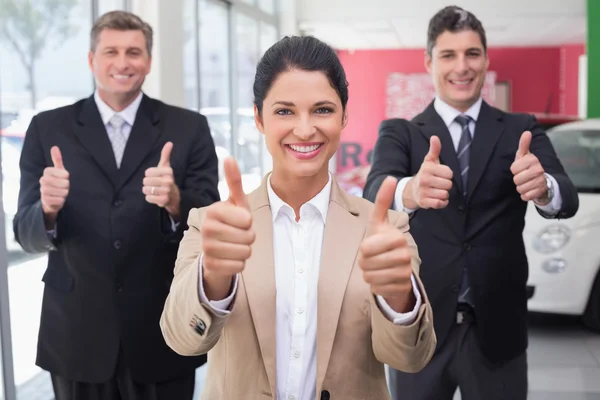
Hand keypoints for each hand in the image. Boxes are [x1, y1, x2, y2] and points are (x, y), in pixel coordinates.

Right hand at [40, 146, 69, 222]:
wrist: (51, 200)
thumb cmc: (58, 183)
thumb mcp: (59, 171)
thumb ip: (57, 160)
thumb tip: (54, 147)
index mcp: (47, 172)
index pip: (64, 173)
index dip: (67, 177)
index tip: (65, 178)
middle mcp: (43, 180)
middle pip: (64, 183)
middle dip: (67, 186)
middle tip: (64, 188)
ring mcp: (43, 191)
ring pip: (62, 192)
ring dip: (65, 194)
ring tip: (62, 193)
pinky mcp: (45, 201)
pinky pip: (59, 200)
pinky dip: (62, 201)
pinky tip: (60, 200)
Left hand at [143, 142, 180, 218]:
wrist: (174, 196)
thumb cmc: (166, 179)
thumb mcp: (166, 166)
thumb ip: (166, 154)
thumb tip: (169, 143)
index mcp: (168, 171)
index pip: (147, 172)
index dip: (148, 175)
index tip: (155, 176)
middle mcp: (168, 181)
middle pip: (145, 181)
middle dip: (147, 184)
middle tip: (154, 185)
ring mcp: (166, 191)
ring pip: (146, 189)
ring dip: (147, 191)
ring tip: (154, 191)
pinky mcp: (164, 200)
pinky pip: (148, 198)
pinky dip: (149, 198)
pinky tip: (155, 197)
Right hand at [201, 157, 254, 299]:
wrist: (217, 250)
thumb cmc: (231, 222)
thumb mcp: (236, 202)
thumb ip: (234, 181)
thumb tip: (229, 157)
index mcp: (214, 210)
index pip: (247, 220)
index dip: (249, 222)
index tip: (239, 221)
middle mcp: (206, 228)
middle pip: (249, 237)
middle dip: (249, 238)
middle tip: (238, 235)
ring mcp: (206, 248)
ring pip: (245, 253)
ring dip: (245, 251)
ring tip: (234, 245)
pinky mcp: (210, 266)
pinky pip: (239, 266)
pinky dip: (239, 264)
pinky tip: (230, 258)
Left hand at [359, 176, 414, 312]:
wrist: (396, 268)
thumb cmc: (382, 242)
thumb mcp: (379, 222)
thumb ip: (382, 201)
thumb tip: (390, 177)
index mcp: (397, 238)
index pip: (365, 248)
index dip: (363, 250)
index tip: (370, 247)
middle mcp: (405, 255)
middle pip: (366, 263)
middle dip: (364, 263)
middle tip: (372, 259)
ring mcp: (406, 273)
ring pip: (370, 277)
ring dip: (368, 274)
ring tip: (377, 268)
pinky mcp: (403, 289)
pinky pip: (377, 289)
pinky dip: (375, 286)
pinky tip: (383, 280)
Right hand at [404, 136, 452, 209]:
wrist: (412, 191)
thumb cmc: (425, 174)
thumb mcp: (429, 161)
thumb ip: (434, 150)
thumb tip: (435, 137)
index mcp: (427, 169)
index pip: (449, 173)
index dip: (447, 175)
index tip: (440, 175)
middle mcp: (424, 180)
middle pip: (448, 184)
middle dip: (446, 185)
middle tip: (439, 184)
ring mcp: (423, 192)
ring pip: (445, 194)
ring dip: (444, 194)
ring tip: (437, 191)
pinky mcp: (423, 202)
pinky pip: (440, 203)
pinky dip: (442, 202)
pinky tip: (437, 199)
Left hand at [510, 131, 547, 203]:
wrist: (543, 182)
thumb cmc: (530, 167)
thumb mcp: (525, 155)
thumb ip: (524, 145)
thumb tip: (527, 132)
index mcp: (533, 160)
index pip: (513, 168)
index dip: (515, 170)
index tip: (521, 168)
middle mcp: (539, 170)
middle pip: (516, 179)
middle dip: (517, 179)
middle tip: (524, 176)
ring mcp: (541, 181)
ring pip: (520, 188)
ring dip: (521, 187)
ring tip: (527, 183)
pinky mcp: (540, 192)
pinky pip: (525, 196)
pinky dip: (525, 195)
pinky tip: (530, 190)